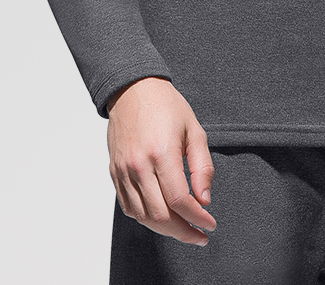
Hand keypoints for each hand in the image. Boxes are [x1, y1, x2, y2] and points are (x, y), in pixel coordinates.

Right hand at [106, 77, 216, 245]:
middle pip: (160, 215)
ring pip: (143, 216)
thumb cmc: (166, 106)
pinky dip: (146, 219)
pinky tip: (161, 217)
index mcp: (162, 152)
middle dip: (183, 232)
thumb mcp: (194, 130)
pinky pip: (128, 207)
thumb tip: (204, 200)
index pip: (179, 200)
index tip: (210, 224)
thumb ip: (202, 167)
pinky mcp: (115, 173)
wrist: (132, 89)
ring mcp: (124, 171)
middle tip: (200, 235)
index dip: (197, 218)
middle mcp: (139, 165)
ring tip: (184, 229)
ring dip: (166, 230)